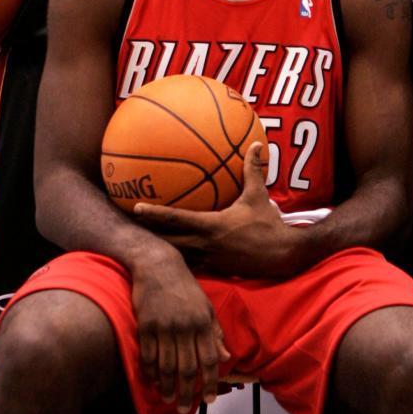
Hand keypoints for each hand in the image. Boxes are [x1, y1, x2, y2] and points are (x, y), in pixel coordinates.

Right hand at [131, 252, 230, 410]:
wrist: (158, 265)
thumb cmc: (185, 288)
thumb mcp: (206, 307)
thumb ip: (215, 333)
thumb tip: (226, 357)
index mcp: (203, 323)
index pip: (209, 360)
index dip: (209, 382)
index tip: (208, 400)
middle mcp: (185, 326)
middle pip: (186, 368)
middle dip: (186, 392)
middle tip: (184, 409)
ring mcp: (164, 326)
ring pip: (166, 365)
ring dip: (167, 386)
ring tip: (167, 399)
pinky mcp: (145, 325)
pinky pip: (148, 355)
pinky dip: (150, 371)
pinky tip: (153, 380)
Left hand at [134, 143, 300, 277]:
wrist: (284, 256)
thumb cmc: (269, 225)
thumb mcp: (260, 196)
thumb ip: (253, 170)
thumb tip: (256, 144)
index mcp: (211, 226)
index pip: (176, 219)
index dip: (154, 214)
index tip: (136, 208)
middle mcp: (205, 244)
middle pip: (168, 241)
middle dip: (148, 235)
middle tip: (128, 227)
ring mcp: (209, 259)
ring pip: (178, 255)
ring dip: (161, 249)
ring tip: (142, 243)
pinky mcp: (215, 269)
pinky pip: (191, 263)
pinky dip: (178, 259)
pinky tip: (169, 257)